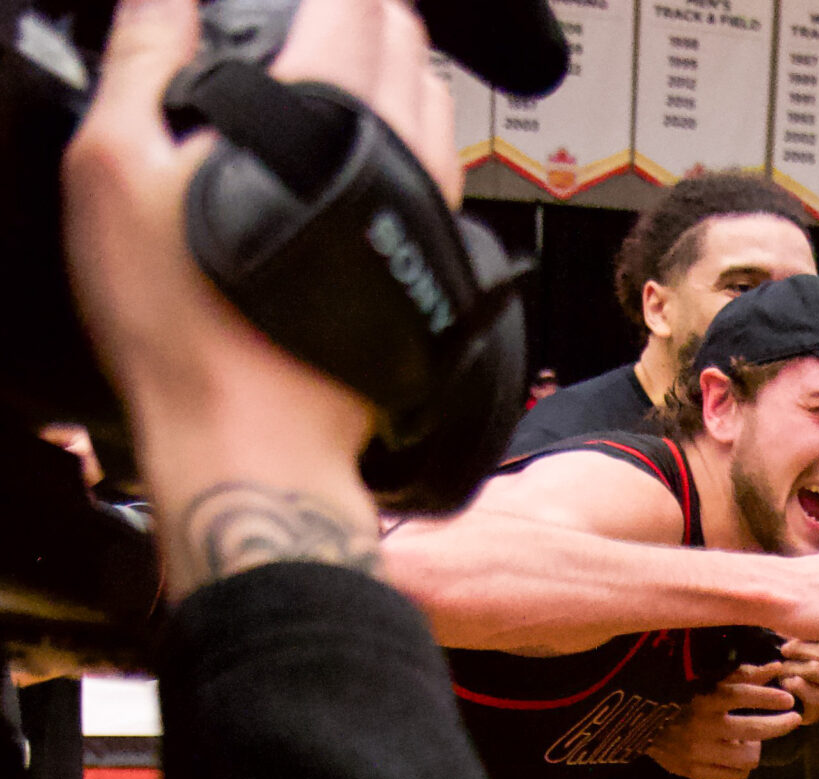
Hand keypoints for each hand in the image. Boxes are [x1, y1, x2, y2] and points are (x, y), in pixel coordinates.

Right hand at [63, 0, 455, 594]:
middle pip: (408, 49)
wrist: (255, 439)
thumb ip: (146, 57)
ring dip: (401, 74)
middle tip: (329, 10)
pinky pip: (443, 178)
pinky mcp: (436, 266)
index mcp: (329, 113)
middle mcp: (401, 158)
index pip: (356, 6)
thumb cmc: (186, 320)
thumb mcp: (118, 165)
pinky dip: (416, 142)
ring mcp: (429, 215)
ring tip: (354, 66)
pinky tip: (375, 158)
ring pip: (437, 112)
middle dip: (372, 16)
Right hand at [648, 662, 799, 778]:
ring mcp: (696, 753)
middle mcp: (699, 727)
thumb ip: (742, 674)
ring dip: (756, 747)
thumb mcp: (707, 681)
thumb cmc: (679, 697)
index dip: (769, 698)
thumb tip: (775, 668)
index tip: (788, 699)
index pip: (742, 695)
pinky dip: (740, 765)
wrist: (637, 725)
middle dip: (780, 725)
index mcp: (701, 699)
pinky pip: (734, 775)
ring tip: (751, 739)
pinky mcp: (692, 772)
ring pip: (748, 758)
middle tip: (793, 720)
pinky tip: (736, 753)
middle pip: (754, 730)